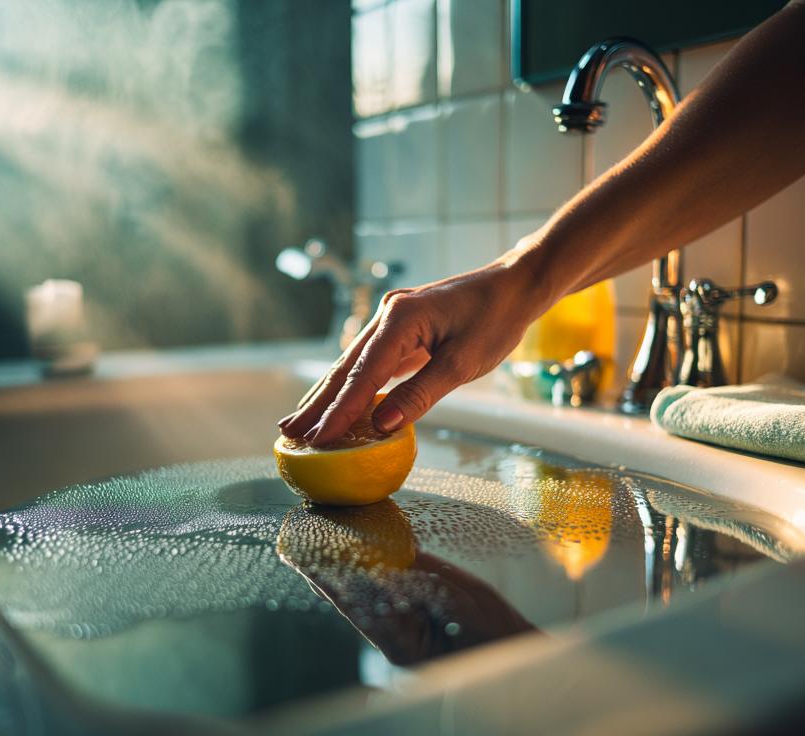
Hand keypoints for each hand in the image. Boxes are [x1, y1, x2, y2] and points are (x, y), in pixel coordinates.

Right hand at [279, 258, 545, 445]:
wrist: (516, 285)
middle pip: (345, 367)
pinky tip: (338, 406)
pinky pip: (369, 363)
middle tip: (288, 432)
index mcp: (401, 319)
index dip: (339, 411)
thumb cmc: (497, 320)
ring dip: (327, 395)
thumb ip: (420, 395)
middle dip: (316, 403)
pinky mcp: (400, 329)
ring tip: (300, 423)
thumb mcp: (463, 363)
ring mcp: (392, 320)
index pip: (362, 374)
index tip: (318, 439)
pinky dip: (352, 386)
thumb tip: (380, 426)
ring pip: (352, 364)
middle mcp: (388, 315)